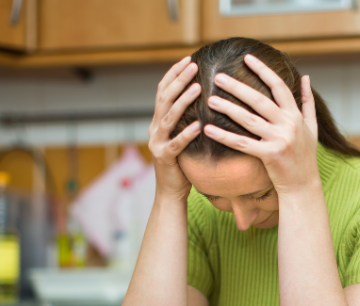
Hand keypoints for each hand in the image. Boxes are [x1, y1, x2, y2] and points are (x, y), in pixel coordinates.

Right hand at [148, 57, 201, 199]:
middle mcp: (155, 129)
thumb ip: (186, 119)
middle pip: (164, 99)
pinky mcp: (165, 158)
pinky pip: (176, 144)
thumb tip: (204, 97)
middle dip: (178, 80)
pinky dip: (187, 134)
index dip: (173, 74)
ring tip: (197, 88)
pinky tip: (199, 125)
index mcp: (158, 122)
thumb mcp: (182, 136)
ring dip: (183, 101)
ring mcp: (158, 143)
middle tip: (193, 66)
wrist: (170, 191)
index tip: (187, 59)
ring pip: (169, 118)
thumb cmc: (182, 162)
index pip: (163, 91)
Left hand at [202, 54, 319, 194]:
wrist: (304, 186)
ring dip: (228, 108)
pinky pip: (242, 143)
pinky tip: (208, 129)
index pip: (279, 86)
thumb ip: (308, 101)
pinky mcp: (269, 155)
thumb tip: (306, 77)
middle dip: (238, 87)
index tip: (247, 58)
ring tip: (210, 99)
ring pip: (248, 120)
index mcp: (296, 115)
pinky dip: (224, 136)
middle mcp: (289, 125)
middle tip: (219, 77)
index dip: (263, 70)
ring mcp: (279, 140)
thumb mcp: (312, 127)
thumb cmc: (305, 156)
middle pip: (259, 100)